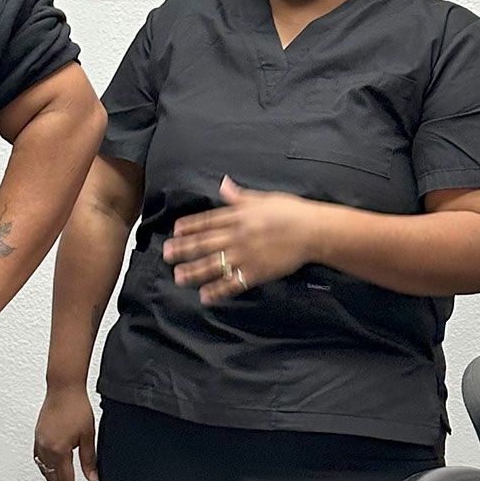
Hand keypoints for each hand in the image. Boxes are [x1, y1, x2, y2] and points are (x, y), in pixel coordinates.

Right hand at [34, 384, 98, 480]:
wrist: (63, 389)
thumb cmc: (76, 407)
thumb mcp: (88, 436)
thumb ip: (89, 459)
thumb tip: (92, 477)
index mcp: (59, 450)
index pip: (66, 480)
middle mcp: (46, 448)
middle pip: (53, 478)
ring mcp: (40, 442)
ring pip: (44, 470)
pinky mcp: (38, 436)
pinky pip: (39, 459)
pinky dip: (45, 469)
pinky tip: (49, 471)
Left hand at [165, 176, 320, 302]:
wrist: (312, 231)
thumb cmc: (290, 211)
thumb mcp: (263, 198)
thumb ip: (239, 196)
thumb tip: (223, 184)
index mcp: (239, 216)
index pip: (208, 221)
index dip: (190, 227)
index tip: (174, 231)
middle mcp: (238, 236)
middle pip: (205, 244)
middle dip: (184, 250)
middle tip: (167, 255)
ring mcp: (246, 255)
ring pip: (214, 265)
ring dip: (194, 272)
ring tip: (179, 277)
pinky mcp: (256, 272)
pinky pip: (233, 283)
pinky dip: (218, 290)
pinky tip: (205, 296)